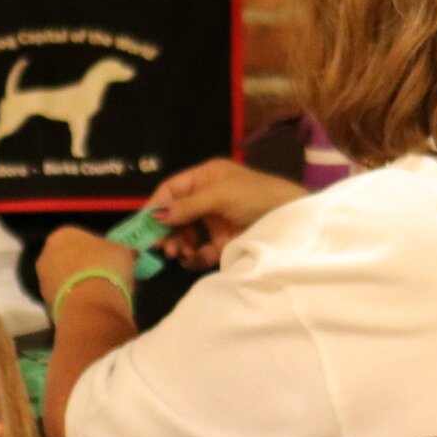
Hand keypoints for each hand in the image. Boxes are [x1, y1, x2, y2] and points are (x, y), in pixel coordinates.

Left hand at [35, 228, 134, 319]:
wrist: (90, 303)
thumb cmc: (106, 266)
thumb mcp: (123, 252)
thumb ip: (123, 251)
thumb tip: (130, 254)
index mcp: (62, 235)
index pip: (82, 239)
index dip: (101, 249)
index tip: (114, 260)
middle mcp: (47, 255)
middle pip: (73, 260)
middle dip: (91, 268)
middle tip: (112, 278)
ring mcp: (44, 280)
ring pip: (69, 280)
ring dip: (85, 285)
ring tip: (107, 295)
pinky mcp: (47, 303)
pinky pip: (67, 297)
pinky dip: (79, 300)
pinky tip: (97, 306)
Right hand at [147, 160, 305, 270]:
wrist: (291, 219)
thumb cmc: (256, 196)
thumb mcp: (220, 195)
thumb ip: (187, 206)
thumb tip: (155, 215)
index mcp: (206, 177)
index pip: (172, 190)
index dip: (157, 206)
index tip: (144, 227)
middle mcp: (207, 197)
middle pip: (176, 215)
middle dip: (167, 230)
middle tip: (161, 247)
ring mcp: (215, 220)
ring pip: (186, 234)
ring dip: (179, 244)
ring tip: (178, 254)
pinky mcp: (224, 241)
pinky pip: (201, 250)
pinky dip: (194, 256)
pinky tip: (193, 259)